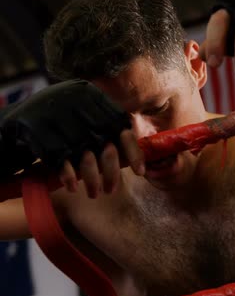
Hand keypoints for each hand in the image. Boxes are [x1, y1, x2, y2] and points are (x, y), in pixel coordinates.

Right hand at [0, 80, 143, 197]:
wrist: (32, 110)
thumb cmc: (74, 118)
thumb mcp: (94, 112)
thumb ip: (113, 128)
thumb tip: (141, 157)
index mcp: (99, 102)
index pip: (124, 131)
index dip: (134, 154)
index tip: (141, 173)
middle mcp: (83, 111)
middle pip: (107, 149)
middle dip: (111, 175)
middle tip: (111, 190)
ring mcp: (63, 122)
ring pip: (87, 159)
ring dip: (92, 181)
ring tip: (94, 194)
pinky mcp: (43, 134)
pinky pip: (63, 161)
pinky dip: (69, 177)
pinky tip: (73, 187)